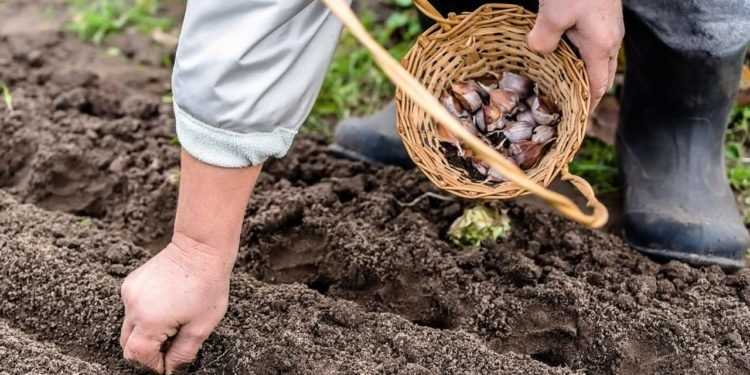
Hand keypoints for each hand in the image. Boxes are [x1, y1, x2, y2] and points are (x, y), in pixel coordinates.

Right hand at [118, 152, 260, 372]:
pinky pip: (132, 308)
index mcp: (149, 320)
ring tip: (172, 322)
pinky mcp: (130, 283)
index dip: (152, 365)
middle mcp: (133, 307)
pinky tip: (166, 306)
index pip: (138, 356)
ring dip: (146, 332)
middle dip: (147, 351)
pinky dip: (144, 315)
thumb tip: (170, 370)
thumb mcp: (201, 326)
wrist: (201, 249)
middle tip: (170, 347)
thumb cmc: (207, 287)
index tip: (168, 364)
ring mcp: (129, 293)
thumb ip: (182, 353)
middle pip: (128, 344)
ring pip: (129, 326)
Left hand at [527, 0, 624, 108]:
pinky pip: (594, 43)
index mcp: (601, 46)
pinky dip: (581, 55)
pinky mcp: (602, 15)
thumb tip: (538, 51)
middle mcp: (611, 39)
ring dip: (583, 72)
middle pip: (602, 76)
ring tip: (561, 81)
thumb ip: (543, 40)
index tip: (574, 119)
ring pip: (599, 59)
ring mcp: (609, 27)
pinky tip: (562, 51)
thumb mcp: (553, 16)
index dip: (587, 106)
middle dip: (587, 92)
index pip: (598, 87)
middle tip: (567, 105)